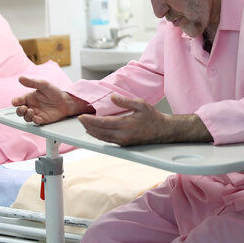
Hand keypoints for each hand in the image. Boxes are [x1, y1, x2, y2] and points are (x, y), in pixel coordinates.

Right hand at [12, 76, 91, 124]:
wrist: (66, 101)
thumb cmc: (54, 92)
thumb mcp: (43, 84)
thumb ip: (32, 82)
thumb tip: (20, 78)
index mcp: (29, 98)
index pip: (17, 101)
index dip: (15, 102)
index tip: (16, 102)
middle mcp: (31, 106)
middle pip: (19, 111)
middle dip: (19, 111)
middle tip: (23, 108)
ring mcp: (36, 113)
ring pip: (26, 118)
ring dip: (26, 116)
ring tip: (30, 111)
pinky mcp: (42, 119)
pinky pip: (35, 122)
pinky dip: (34, 120)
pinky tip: (36, 117)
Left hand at [77, 94, 212, 145]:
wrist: (163, 131)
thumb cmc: (153, 117)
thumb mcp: (141, 104)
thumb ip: (125, 101)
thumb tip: (112, 98)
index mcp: (126, 125)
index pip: (103, 123)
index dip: (90, 121)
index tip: (82, 117)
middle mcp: (123, 136)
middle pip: (100, 132)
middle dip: (88, 126)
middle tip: (79, 120)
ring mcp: (123, 141)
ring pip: (102, 138)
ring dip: (92, 132)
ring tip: (84, 126)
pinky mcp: (124, 144)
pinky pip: (108, 140)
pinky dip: (99, 136)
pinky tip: (95, 132)